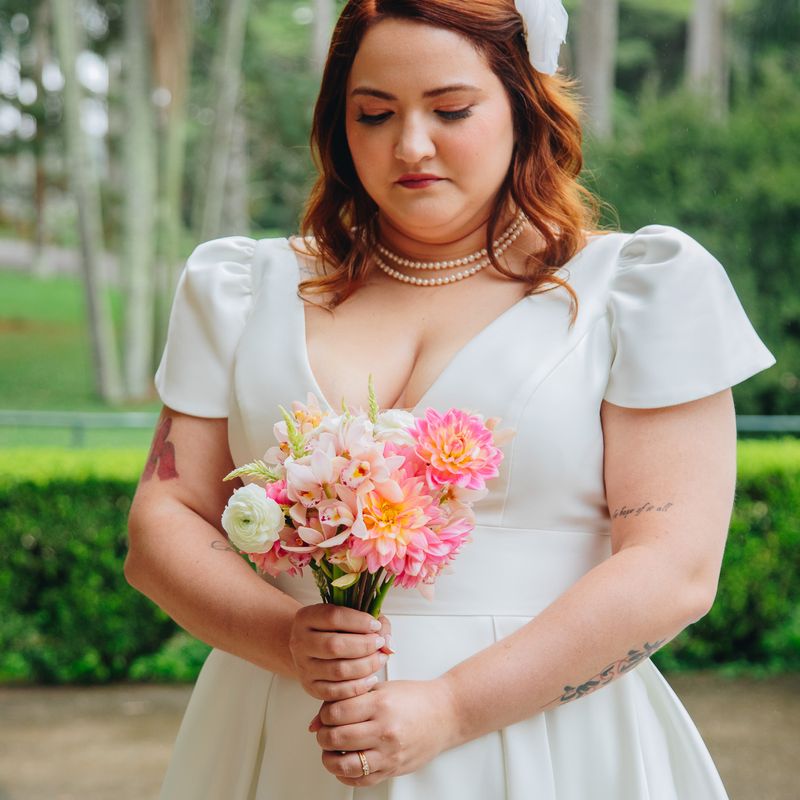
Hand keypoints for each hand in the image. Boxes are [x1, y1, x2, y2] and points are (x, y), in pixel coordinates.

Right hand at [289, 603, 392, 700]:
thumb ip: (373, 622)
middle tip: (380, 644)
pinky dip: (358, 687)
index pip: (333, 617)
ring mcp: (303, 666)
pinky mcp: (310, 687)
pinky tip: (371, 677)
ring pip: (337, 670)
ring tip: (380, 659)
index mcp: (306, 618)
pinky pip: (336, 692)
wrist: (310, 647)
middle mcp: (300, 642)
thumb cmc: (335, 630)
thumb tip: (388, 643)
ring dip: (365, 666)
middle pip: (334, 646)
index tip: (375, 625)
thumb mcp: (350, 616)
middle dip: (364, 646)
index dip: (359, 621)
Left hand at [308, 678, 458, 786]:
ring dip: (329, 759)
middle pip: (336, 739)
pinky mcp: (392, 769)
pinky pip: (360, 780)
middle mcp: (384, 731)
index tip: (326, 715)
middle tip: (325, 731)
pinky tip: (345, 763)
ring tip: (331, 750)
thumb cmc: (414, 698)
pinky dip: (345, 775)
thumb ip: (349, 700)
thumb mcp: (381, 689)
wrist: (444, 713)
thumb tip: (317, 720)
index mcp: (380, 705)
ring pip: (344, 765)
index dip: (324, 715)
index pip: (335, 713)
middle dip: (323, 736)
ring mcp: (389, 753)